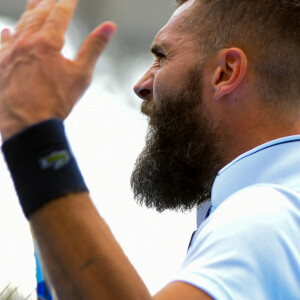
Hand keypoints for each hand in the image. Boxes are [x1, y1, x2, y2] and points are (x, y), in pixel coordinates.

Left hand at [0, 0, 115, 139]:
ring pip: (20, 25)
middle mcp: (26, 42)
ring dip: (29, 12)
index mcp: (47, 43)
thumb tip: (109, 27)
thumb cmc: (57, 101)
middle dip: (47, 1)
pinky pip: (2, 44)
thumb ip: (94, 48)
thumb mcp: (81, 75)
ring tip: (34, 2)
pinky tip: (7, 30)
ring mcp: (10, 53)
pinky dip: (6, 34)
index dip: (67, 1)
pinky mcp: (0, 65)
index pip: (59, 13)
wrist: (28, 123)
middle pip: (37, 14)